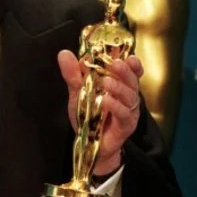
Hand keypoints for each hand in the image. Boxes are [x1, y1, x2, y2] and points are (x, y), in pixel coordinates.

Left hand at [57, 49, 143, 173]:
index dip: (132, 63)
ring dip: (119, 87)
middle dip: (125, 71)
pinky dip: (115, 106)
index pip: (131, 70)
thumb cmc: (88, 115)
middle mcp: (127, 96)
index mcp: (119, 84)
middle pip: (132, 80)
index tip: (127, 55)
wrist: (89, 143)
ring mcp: (129, 110)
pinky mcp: (126, 125)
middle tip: (115, 63)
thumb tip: (64, 53)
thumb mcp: (78, 92)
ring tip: (107, 82)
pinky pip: (124, 114)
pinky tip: (106, 100)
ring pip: (130, 96)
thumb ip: (73, 74)